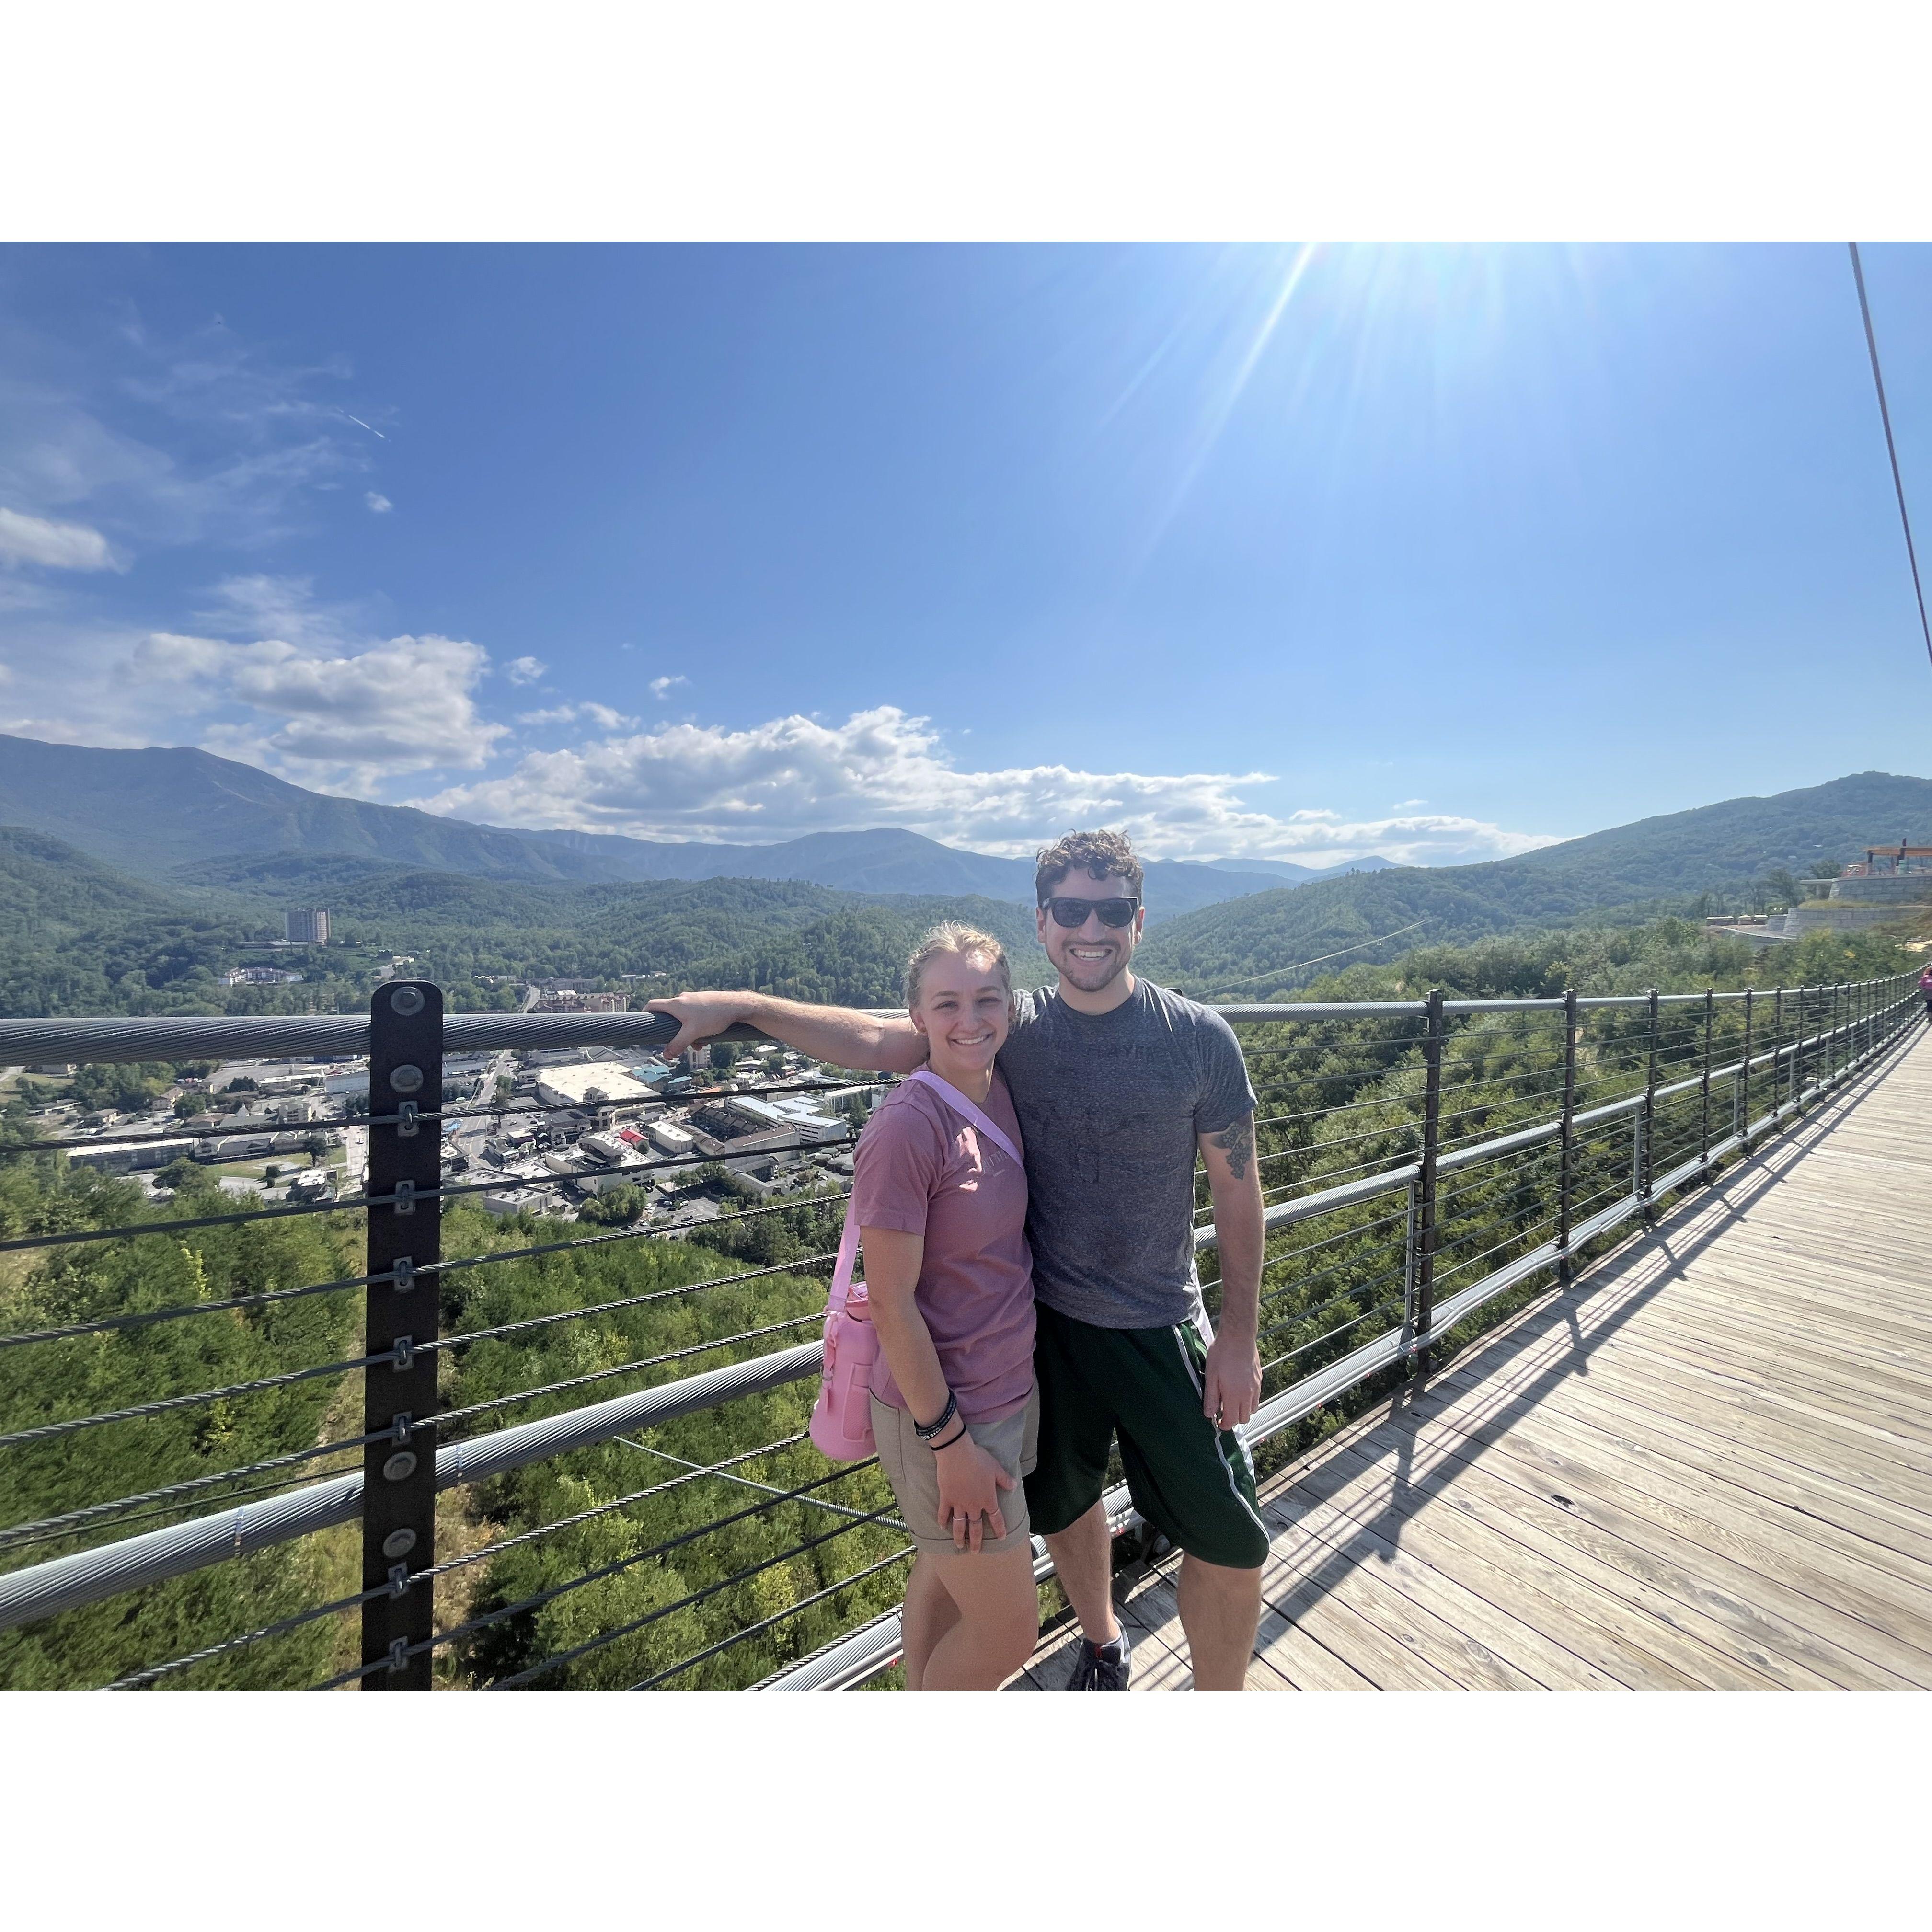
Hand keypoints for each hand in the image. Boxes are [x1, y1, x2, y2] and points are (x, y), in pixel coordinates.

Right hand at [646, 992, 749, 1057]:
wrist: (737, 1006)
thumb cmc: (714, 1016)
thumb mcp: (693, 1033)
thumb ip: (678, 1044)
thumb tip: (666, 1055)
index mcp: (676, 1004)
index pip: (653, 1005)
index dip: (646, 1014)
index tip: (644, 1023)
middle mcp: (683, 999)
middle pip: (669, 1014)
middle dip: (672, 1030)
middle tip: (676, 1040)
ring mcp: (694, 1000)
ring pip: (684, 1019)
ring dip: (688, 1032)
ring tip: (698, 1042)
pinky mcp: (704, 1003)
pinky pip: (695, 1017)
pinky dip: (697, 1028)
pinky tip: (707, 1037)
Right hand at [933, 1431, 1015, 1553]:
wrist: (957, 1453)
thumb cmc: (978, 1459)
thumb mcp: (996, 1468)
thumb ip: (1005, 1480)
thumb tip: (1014, 1486)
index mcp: (987, 1499)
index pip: (996, 1518)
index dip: (999, 1529)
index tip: (1001, 1538)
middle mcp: (973, 1506)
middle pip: (975, 1527)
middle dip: (976, 1541)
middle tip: (975, 1552)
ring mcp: (958, 1503)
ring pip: (959, 1525)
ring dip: (959, 1537)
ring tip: (960, 1546)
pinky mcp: (946, 1498)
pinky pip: (943, 1513)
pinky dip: (943, 1520)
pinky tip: (942, 1526)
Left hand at [1202, 1330, 1261, 1431]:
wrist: (1238, 1336)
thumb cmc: (1222, 1353)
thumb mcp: (1211, 1375)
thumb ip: (1211, 1397)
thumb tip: (1209, 1414)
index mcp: (1234, 1395)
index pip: (1232, 1420)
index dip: (1224, 1425)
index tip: (1218, 1421)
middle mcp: (1248, 1394)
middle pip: (1244, 1418)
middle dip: (1234, 1419)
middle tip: (1223, 1412)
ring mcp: (1256, 1387)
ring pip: (1252, 1410)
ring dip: (1242, 1411)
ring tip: (1231, 1402)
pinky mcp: (1259, 1379)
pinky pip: (1257, 1398)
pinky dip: (1249, 1401)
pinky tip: (1239, 1391)